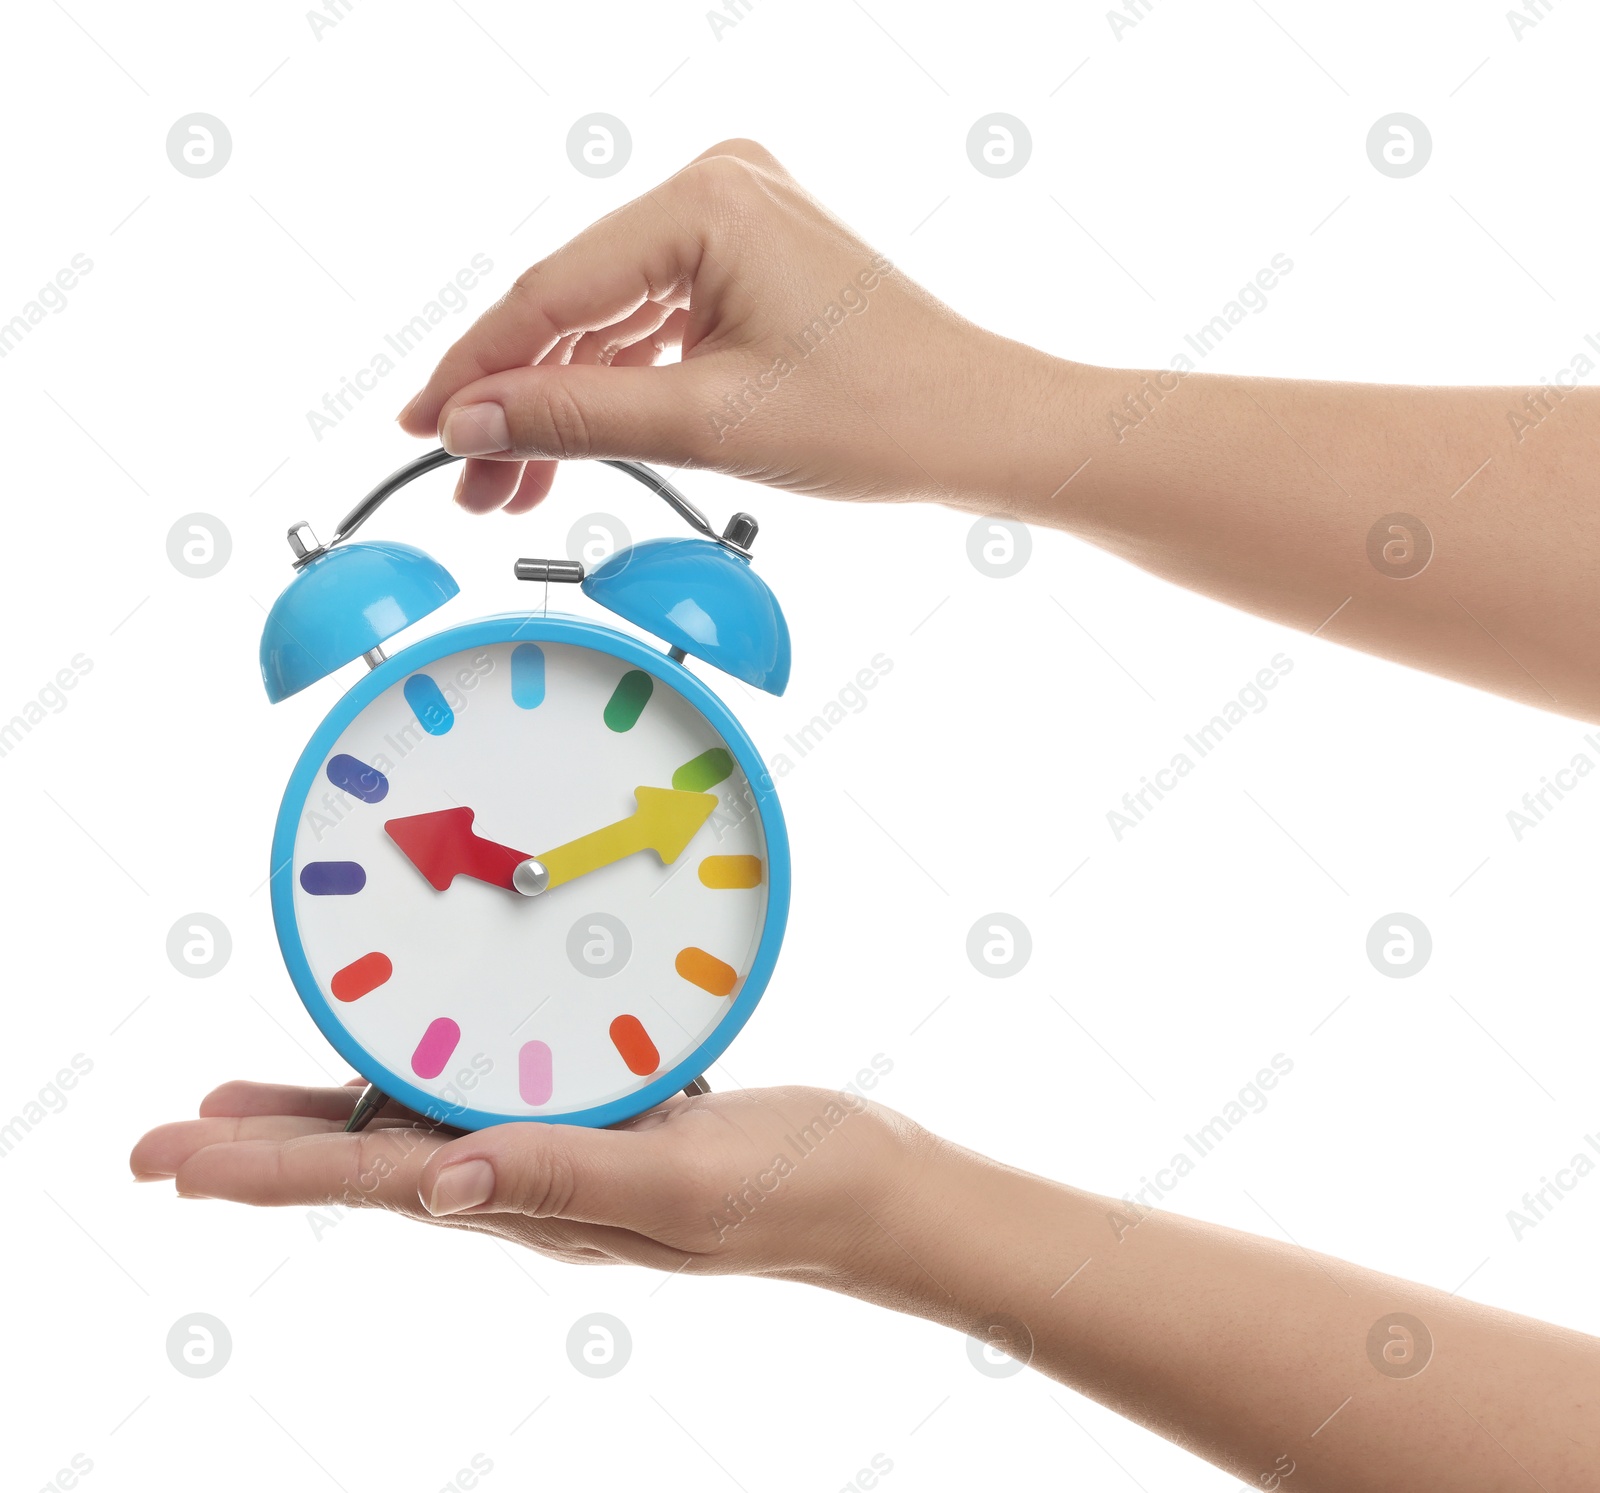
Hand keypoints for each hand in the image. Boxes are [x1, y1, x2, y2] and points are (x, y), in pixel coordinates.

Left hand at [129, 1079, 926, 1280]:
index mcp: (538, 1199)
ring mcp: (568, 1153)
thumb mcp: (679, 1180)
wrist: (874, 1191)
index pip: (374, 1185)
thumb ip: (565, 1177)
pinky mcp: (607, 1119)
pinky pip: (492, 1098)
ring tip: (252, 1110)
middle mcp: (535, 1182)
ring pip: (419, 1131)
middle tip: (171, 1138)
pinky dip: (428, 1083)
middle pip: (370, 1164)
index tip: (173, 1158)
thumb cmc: (792, 1188)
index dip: (268, 1170)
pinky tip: (417, 1071)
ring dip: (329, 1120)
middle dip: (267, 1152)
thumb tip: (434, 1183)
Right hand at [396, 138, 1066, 515]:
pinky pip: (655, 320)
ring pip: (611, 319)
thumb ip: (576, 419)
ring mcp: (735, 220)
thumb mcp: (707, 424)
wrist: (977, 425)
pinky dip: (617, 383)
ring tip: (512, 481)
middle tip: (467, 475)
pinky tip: (573, 441)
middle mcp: (717, 188)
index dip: (477, 369)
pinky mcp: (749, 259)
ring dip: (562, 399)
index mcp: (707, 202)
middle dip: (517, 398)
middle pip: (575, 304)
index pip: (552, 292)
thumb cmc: (881, 414)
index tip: (424, 425)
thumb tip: (472, 421)